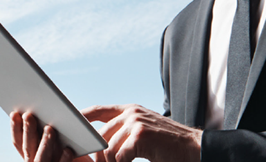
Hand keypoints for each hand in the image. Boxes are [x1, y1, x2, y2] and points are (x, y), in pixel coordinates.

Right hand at [10, 111, 92, 161]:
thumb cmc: (72, 146)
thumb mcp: (61, 135)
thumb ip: (54, 125)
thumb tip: (53, 107)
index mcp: (31, 152)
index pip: (18, 142)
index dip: (15, 128)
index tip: (14, 113)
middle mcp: (36, 161)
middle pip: (28, 148)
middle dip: (28, 130)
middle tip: (29, 115)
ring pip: (41, 159)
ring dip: (44, 143)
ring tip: (49, 128)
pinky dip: (64, 159)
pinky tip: (68, 149)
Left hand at [82, 104, 201, 161]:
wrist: (194, 148)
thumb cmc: (168, 143)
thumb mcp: (145, 129)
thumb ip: (125, 130)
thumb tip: (103, 141)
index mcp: (130, 109)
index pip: (99, 110)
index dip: (82, 117)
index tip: (70, 125)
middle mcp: (131, 112)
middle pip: (101, 134)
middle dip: (97, 153)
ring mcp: (136, 122)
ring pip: (109, 148)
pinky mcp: (141, 136)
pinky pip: (120, 156)